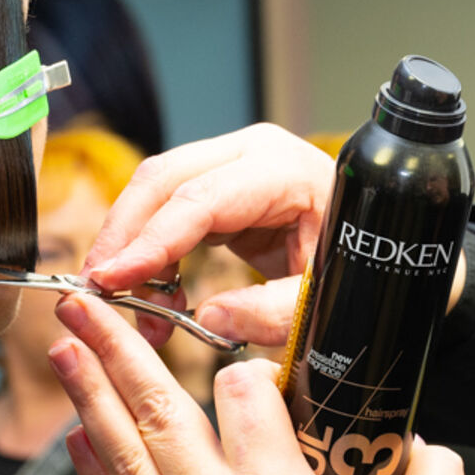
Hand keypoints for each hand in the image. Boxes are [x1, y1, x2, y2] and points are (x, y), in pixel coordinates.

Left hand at [48, 290, 465, 474]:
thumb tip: (428, 450)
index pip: (242, 392)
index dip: (248, 370)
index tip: (260, 376)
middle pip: (156, 406)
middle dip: (116, 345)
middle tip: (80, 300)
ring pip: (123, 451)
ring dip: (91, 392)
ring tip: (64, 344)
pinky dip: (93, 466)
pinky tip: (77, 435)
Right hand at [82, 124, 336, 347]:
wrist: (375, 246)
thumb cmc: (358, 260)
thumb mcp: (327, 294)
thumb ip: (276, 311)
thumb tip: (212, 319)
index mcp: (280, 168)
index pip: (196, 200)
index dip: (149, 241)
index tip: (112, 280)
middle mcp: (248, 155)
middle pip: (161, 184)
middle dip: (123, 240)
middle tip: (100, 296)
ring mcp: (231, 168)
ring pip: (156, 198)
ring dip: (134, 254)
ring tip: (140, 315)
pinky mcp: (221, 192)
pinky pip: (169, 217)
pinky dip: (153, 258)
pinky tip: (157, 299)